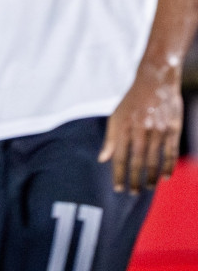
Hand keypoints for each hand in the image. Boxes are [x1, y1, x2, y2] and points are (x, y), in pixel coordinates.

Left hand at [100, 63, 182, 192]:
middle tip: (133, 193)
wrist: (155, 81)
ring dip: (152, 176)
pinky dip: (168, 166)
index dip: (118, 174)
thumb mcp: (116, 116)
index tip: (118, 189)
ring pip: (155, 159)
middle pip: (137, 161)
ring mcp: (158, 130)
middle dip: (135, 180)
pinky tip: (166, 177)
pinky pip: (171, 152)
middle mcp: (140, 129)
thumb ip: (110, 139)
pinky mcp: (173, 129)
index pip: (119, 156)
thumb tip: (102, 159)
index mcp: (123, 126)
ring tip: (148, 188)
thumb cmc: (132, 101)